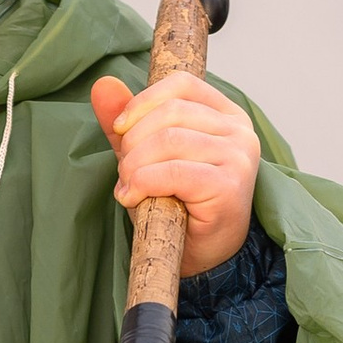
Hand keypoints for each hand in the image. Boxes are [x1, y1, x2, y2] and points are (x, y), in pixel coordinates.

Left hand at [90, 68, 259, 273]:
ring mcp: (238, 157)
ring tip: (129, 187)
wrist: (205, 258)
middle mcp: (239, 130)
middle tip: (125, 171)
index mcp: (226, 114)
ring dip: (135, 166)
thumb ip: (128, 123)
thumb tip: (102, 84)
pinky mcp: (228, 185)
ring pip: (169, 140)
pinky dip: (143, 183)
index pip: (181, 84)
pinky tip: (133, 197)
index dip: (142, 102)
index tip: (119, 130)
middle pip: (171, 112)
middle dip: (134, 141)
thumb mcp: (149, 158)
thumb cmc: (180, 206)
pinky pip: (173, 171)